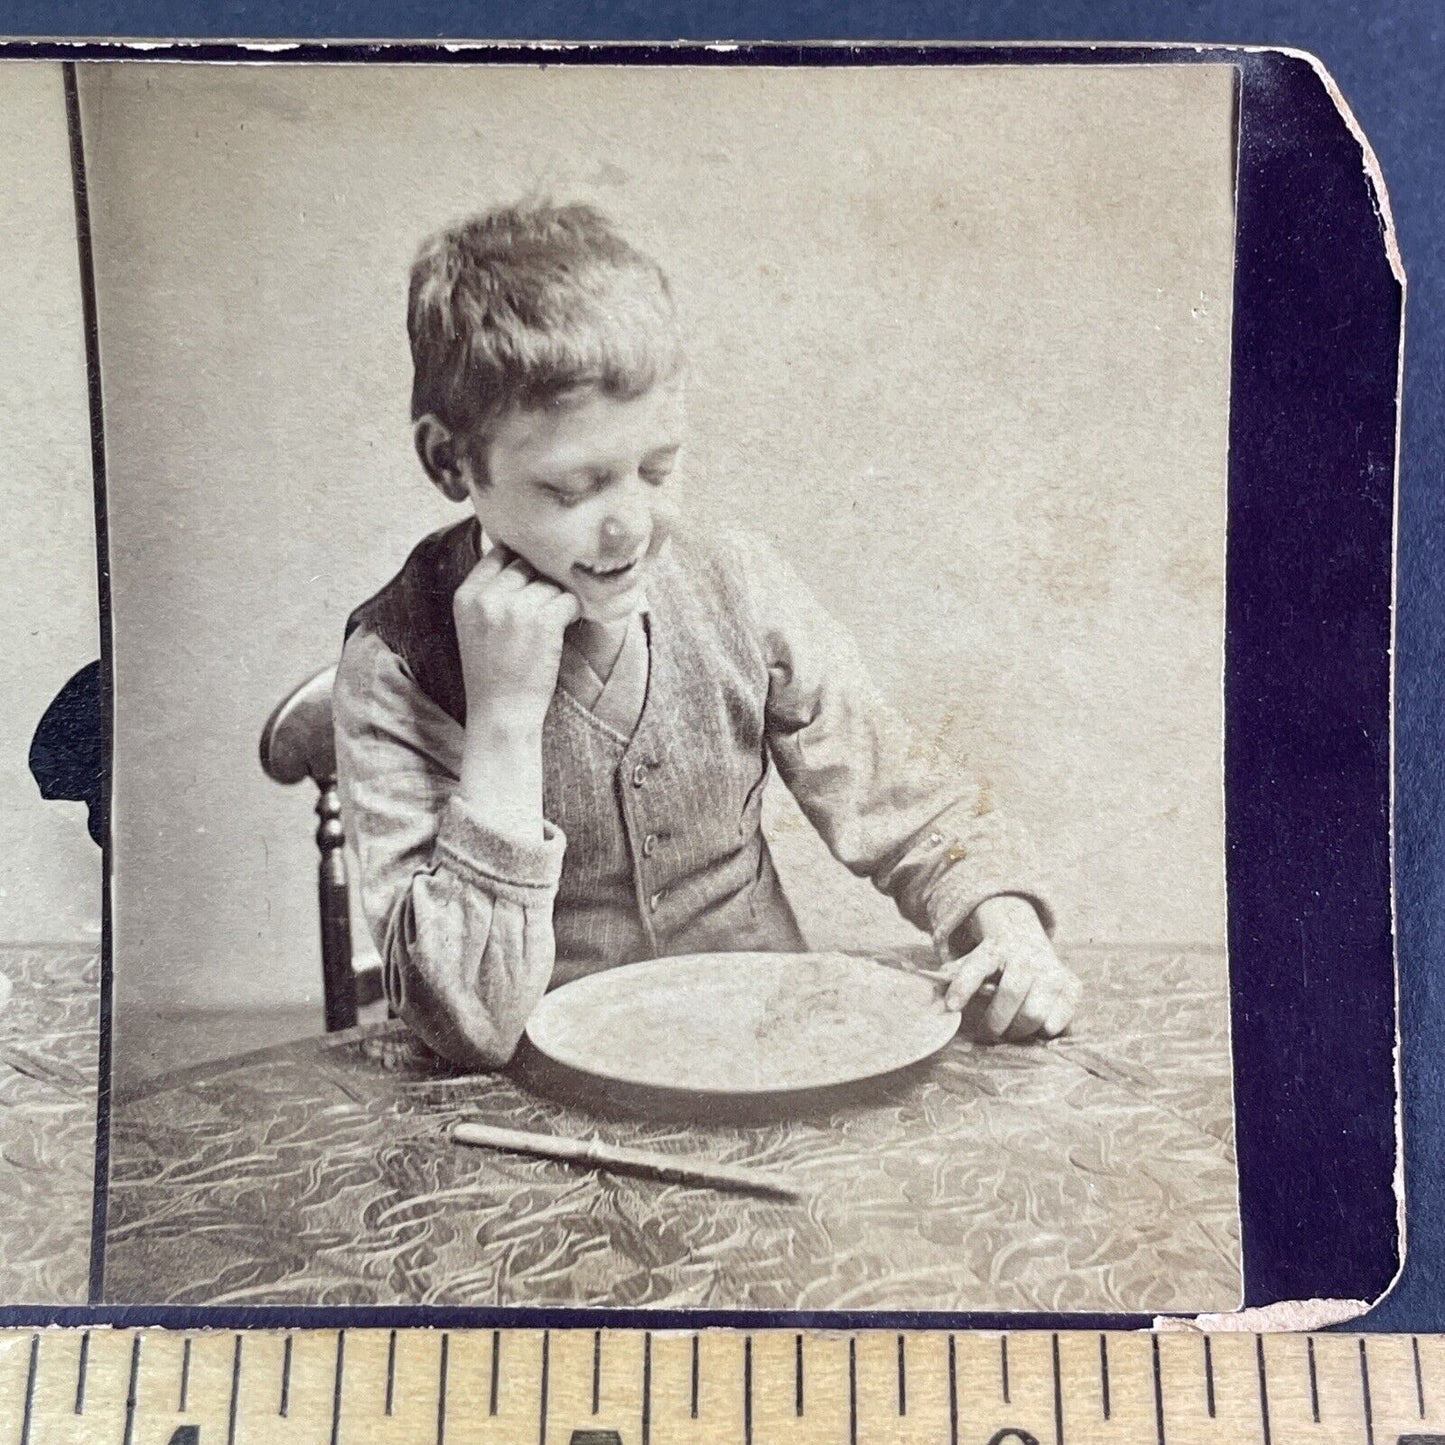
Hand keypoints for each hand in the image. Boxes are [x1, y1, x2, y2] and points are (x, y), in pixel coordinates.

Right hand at [453, 544, 581, 732]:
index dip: (519, 561)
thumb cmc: (492, 672)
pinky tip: (563, 628)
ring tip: (550, 625)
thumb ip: (489, 592)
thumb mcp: (474, 626)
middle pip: (527, 565)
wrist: (500, 712)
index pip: (498, 553)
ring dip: (557, 600)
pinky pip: (569, 599)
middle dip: (540, 582)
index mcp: (466, 595)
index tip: (529, 578)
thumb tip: (519, 556)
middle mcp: (488, 597)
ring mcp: (516, 608)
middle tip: (543, 607)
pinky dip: (572, 612)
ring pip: (550, 583)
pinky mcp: (543, 622)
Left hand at [943, 896, 1080, 1040]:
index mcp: (994, 950)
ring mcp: (1050, 969)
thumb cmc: (991, 962)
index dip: (963, 986)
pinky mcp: (1071, 984)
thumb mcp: (969, 961)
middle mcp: (1025, 957)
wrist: (1025, 938)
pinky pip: (1066, 1013)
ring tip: (1011, 1031)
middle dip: (996, 1022)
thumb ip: (952, 977)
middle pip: (1011, 995)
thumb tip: (931, 995)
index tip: (951, 1007)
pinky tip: (1042, 1030)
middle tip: (990, 1033)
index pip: (977, 966)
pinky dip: (1053, 1027)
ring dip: (1020, 1029)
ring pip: (1036, 1012)